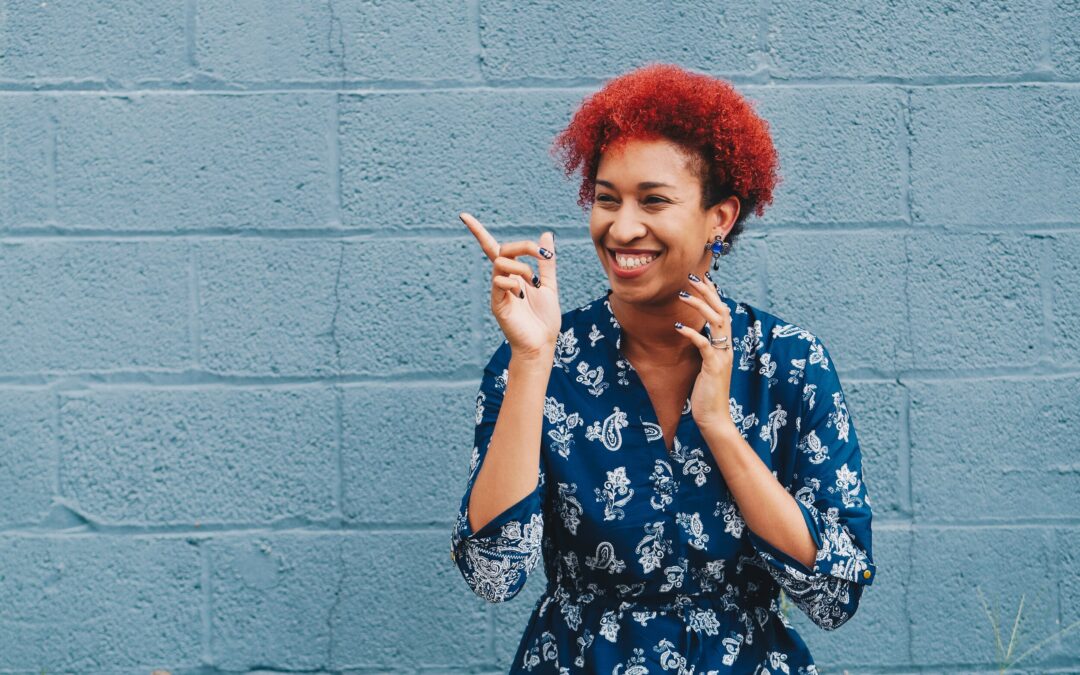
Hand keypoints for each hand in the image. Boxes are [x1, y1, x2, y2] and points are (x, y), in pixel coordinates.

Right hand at [461, 212, 560, 358]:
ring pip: (500, 263)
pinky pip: (499, 282)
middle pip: (501, 250)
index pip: (492, 248)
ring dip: (522, 267)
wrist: (542, 343)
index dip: (478, 232)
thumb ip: (546, 261)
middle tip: (541, 254)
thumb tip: (546, 235)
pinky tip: (523, 296)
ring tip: (534, 283)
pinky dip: (514, 283)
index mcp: (513, 275)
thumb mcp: (549, 284)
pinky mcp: (497, 304)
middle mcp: (502, 280)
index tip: (463, 215)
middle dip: (523, 246)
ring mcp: (498, 292)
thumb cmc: (544, 318)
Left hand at [675, 272, 737, 434]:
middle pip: (722, 311)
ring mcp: (722, 357)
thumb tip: (695, 334)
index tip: (702, 278)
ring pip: (716, 322)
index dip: (713, 295)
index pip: (722, 313)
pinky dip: (692, 334)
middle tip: (692, 277)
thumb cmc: (707, 393)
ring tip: (683, 295)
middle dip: (707, 292)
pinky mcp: (714, 367)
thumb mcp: (706, 366)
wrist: (714, 417)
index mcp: (725, 346)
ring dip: (699, 306)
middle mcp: (727, 348)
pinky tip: (679, 327)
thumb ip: (705, 349)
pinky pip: (705, 345)